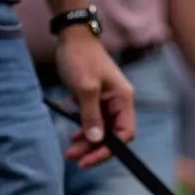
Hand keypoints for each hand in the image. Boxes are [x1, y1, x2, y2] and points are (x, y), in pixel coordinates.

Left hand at [55, 28, 135, 168]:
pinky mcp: (96, 101)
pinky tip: (74, 137)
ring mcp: (108, 103)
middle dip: (94, 149)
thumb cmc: (81, 57)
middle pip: (112, 136)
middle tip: (74, 158)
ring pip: (102, 131)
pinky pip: (94, 122)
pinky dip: (84, 131)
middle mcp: (119, 104)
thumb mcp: (85, 87)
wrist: (71, 35)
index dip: (109, 150)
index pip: (124, 135)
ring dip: (87, 143)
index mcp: (124, 101)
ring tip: (70, 151)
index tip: (89, 159)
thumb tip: (96, 140)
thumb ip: (91, 115)